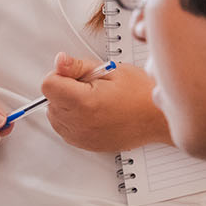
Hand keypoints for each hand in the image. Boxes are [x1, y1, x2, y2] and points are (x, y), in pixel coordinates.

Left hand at [42, 54, 167, 154]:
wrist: (158, 119)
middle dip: (64, 89)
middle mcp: (79, 123)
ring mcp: (81, 137)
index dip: (61, 75)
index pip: (48, 84)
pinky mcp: (84, 145)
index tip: (76, 75)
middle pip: (49, 100)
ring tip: (93, 99)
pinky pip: (63, 128)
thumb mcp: (111, 70)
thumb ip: (78, 66)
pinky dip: (71, 119)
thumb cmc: (141, 94)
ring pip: (54, 114)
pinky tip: (92, 112)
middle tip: (90, 87)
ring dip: (66, 105)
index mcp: (84, 102)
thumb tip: (60, 61)